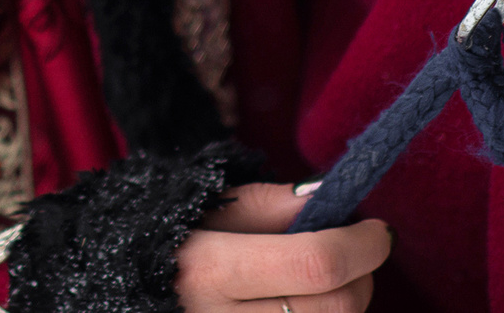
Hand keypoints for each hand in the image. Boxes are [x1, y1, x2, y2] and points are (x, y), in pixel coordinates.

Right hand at [173, 182, 390, 312]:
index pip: (315, 262)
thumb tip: (334, 202)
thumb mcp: (214, 207)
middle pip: (335, 309)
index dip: (362, 245)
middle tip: (358, 253)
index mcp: (209, 270)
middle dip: (364, 276)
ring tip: (325, 281)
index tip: (378, 230)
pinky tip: (307, 305)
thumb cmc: (174, 241)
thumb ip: (278, 204)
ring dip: (345, 305)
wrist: (124, 289)